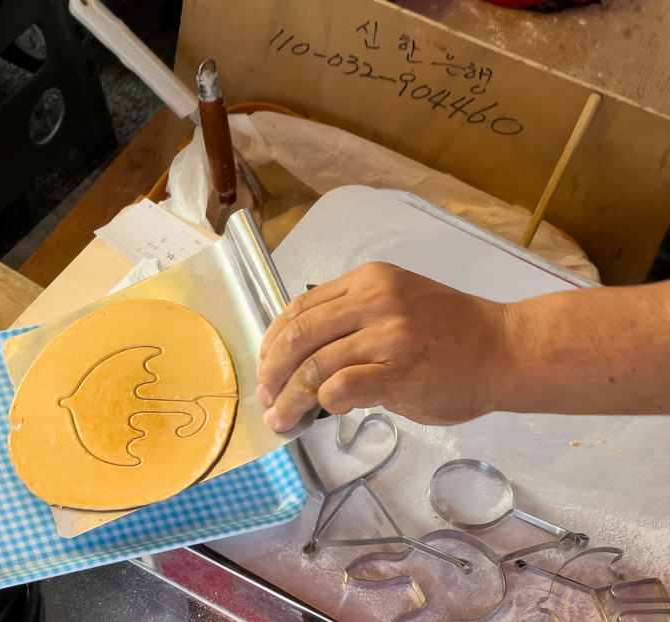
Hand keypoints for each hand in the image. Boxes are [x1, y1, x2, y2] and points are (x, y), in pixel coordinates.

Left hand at [256, 262, 509, 429]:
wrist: (505, 350)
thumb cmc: (451, 333)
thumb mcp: (397, 304)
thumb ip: (352, 319)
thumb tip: (301, 356)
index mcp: (368, 281)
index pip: (300, 308)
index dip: (273, 341)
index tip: (265, 365)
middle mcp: (374, 300)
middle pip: (299, 336)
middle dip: (272, 372)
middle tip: (266, 397)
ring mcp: (387, 334)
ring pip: (313, 365)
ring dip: (290, 398)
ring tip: (281, 418)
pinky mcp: (398, 371)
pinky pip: (341, 386)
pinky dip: (322, 402)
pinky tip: (322, 412)